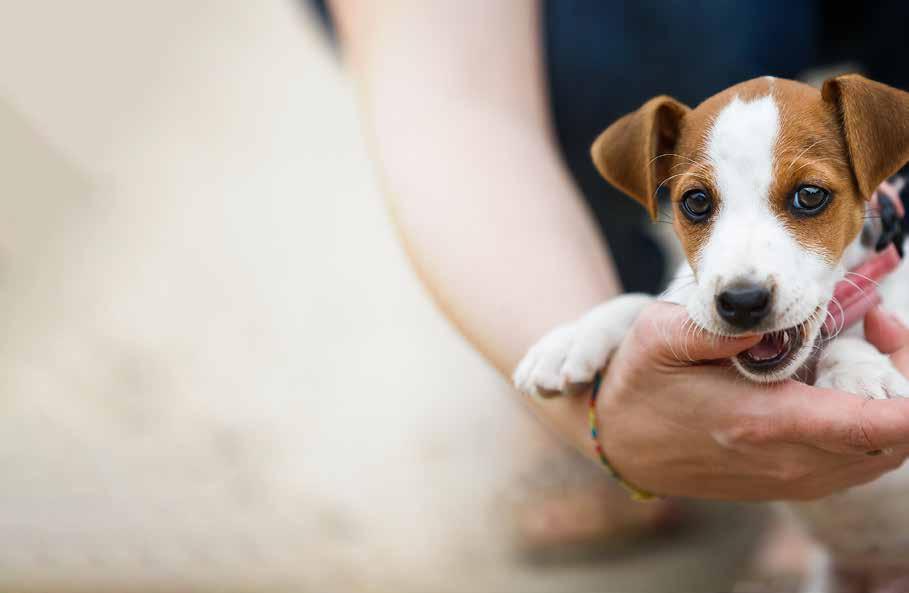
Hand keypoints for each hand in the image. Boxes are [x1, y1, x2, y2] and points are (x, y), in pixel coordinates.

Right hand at [593, 302, 908, 500]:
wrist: (621, 443)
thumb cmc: (641, 385)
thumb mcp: (662, 337)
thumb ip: (718, 325)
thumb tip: (772, 316)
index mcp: (765, 423)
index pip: (881, 425)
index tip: (882, 328)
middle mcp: (790, 462)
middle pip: (897, 437)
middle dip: (901, 376)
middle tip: (869, 321)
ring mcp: (794, 479)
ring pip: (884, 451)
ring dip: (887, 399)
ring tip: (849, 345)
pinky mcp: (792, 483)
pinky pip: (858, 459)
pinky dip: (866, 421)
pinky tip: (830, 380)